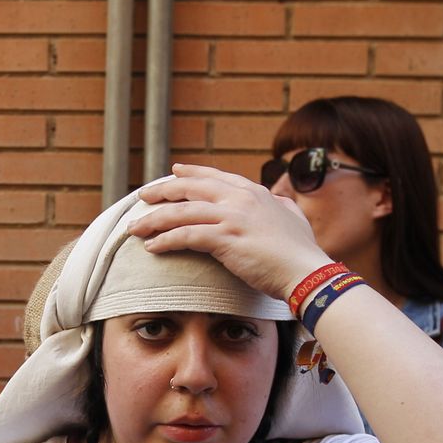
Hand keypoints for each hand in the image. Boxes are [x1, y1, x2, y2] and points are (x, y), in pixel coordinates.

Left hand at [130, 163, 331, 301]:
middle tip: (143, 197)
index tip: (174, 171)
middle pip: (191, 189)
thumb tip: (279, 199)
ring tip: (136, 228)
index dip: (192, 173)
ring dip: (155, 220)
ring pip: (182, 212)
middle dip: (163, 191)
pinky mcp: (225, 238)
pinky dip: (165, 240)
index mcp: (254, 193)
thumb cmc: (301, 252)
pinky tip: (152, 247)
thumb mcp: (293, 217)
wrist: (306, 271)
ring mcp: (232, 217)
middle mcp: (240, 199)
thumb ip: (281, 205)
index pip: (216, 177)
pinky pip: (185, 235)